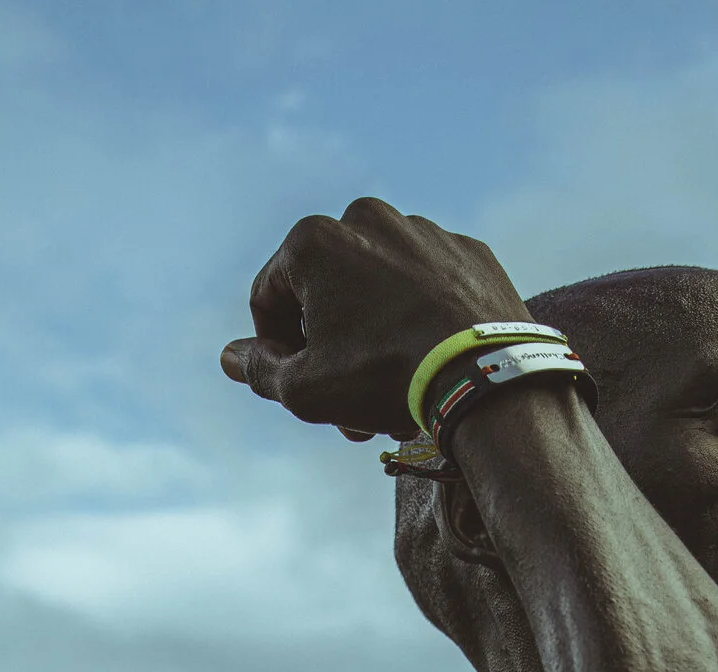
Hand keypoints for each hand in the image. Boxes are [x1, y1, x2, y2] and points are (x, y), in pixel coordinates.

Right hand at [220, 198, 530, 440]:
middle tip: (344, 408)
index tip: (296, 387)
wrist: (487, 375)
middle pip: (327, 294)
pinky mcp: (468, 250)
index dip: (273, 351)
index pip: (269, 299)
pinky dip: (420, 320)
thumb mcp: (305, 389)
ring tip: (390, 396)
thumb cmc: (384, 377)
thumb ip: (258, 370)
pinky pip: (428, 288)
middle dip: (329, 350)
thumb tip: (230, 357)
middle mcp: (367, 217)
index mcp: (315, 239)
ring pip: (379, 291)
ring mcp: (424, 229)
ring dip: (373, 338)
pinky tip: (431, 364)